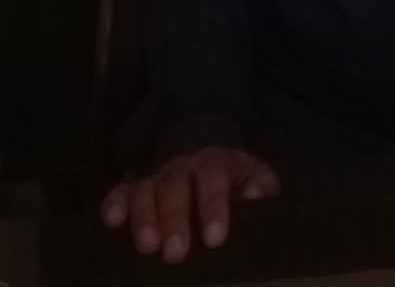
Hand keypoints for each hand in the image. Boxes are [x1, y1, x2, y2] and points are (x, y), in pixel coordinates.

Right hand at [101, 146, 280, 261]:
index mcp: (216, 162)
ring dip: (144, 217)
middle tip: (175, 253)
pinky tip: (112, 221)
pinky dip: (115, 203)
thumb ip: (259, 186)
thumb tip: (254, 195)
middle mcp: (184, 167)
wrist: (213, 163)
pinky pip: (122, 191)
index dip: (213, 206)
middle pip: (176, 186)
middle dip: (174, 220)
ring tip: (147, 247)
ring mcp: (158, 177)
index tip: (214, 238)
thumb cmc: (237, 183)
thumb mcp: (256, 179)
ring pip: (146, 189)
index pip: (214, 178)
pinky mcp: (136, 189)